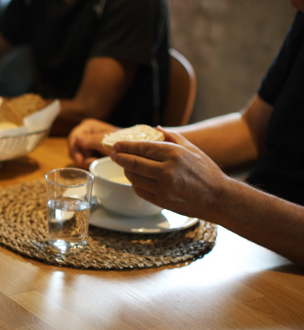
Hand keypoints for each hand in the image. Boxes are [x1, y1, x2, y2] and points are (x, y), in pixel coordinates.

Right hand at [67, 118, 117, 168]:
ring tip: (98, 161)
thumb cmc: (122, 141)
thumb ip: (92, 140)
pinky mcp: (92, 151)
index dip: (74, 150)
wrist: (132, 148)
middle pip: (75, 148)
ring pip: (79, 155)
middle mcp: (86, 133)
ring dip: (87, 160)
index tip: (79, 161)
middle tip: (92, 163)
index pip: (73, 137)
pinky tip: (97, 161)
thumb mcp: (107, 141)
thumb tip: (76, 138)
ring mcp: (88, 142)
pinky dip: (90, 162)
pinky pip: (85, 159)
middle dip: (82, 157)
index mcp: (88, 126)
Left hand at [110, 128, 232, 219]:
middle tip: (113, 154)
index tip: (116, 145)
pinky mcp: (161, 201)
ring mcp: (162, 188)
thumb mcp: (192, 149)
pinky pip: (139, 191)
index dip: (126, 146)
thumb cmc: (206, 171)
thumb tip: (156, 128)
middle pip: (133, 163)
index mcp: (174, 154)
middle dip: (119, 157)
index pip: (142, 148)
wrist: (217, 198)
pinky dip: (134, 184)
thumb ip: (172, 137)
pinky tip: (136, 178)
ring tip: (125, 165)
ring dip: (126, 170)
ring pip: (133, 178)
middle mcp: (166, 171)